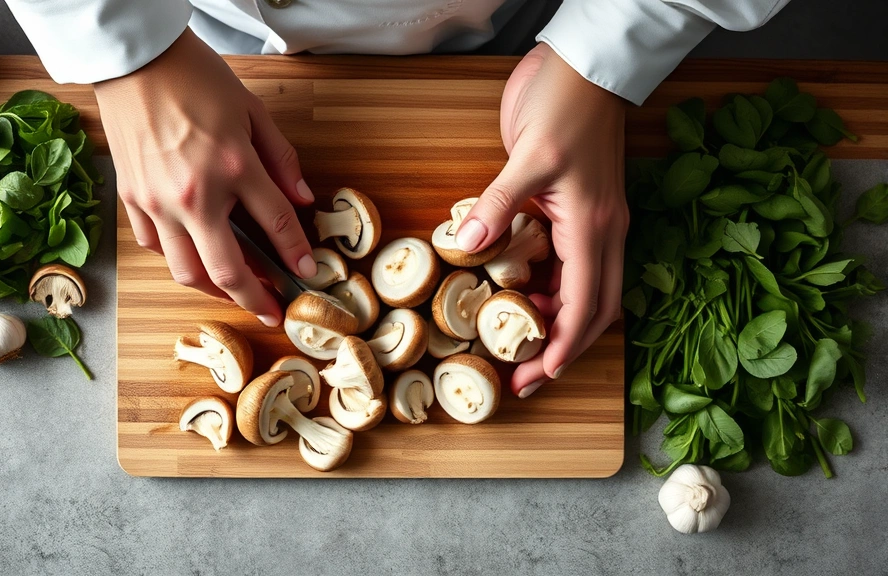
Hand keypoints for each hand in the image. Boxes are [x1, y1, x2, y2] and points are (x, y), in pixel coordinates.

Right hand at [94, 29, 315, 326]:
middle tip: (272, 312)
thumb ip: (282, 160)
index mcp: (234, 166)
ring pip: (187, 271)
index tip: (306, 272)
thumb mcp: (253, 112)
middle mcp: (195, 194)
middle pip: (228, 269)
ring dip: (215, 291)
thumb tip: (302, 198)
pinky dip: (179, 260)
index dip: (296, 254)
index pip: (276, 225)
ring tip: (236, 293)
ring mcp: (158, 202)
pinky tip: (197, 260)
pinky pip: (156, 247)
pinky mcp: (132, 199)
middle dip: (255, 300)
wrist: (135, 59)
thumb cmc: (194, 77)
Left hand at [456, 43, 628, 396]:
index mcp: (595, 227)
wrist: (586, 64)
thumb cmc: (566, 104)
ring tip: (514, 341)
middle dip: (562, 349)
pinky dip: (548, 287)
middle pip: (592, 310)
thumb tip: (466, 247)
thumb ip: (498, 204)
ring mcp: (593, 221)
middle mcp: (602, 231)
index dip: (562, 349)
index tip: (536, 377)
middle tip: (523, 376)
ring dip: (555, 320)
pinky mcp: (578, 209)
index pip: (585, 307)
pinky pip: (570, 263)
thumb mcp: (528, 155)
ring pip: (585, 290)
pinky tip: (517, 294)